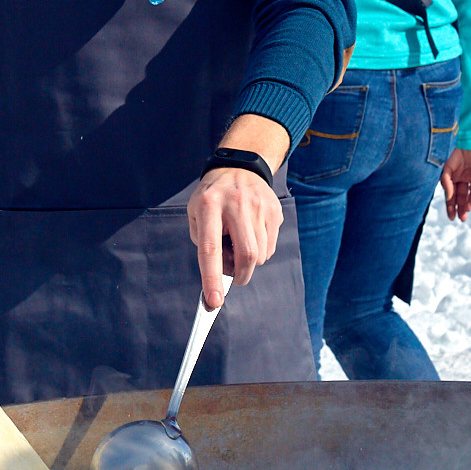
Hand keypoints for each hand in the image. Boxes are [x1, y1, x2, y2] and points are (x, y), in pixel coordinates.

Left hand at [188, 168, 282, 308]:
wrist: (239, 167)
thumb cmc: (212, 197)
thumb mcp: (196, 213)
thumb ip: (205, 243)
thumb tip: (223, 272)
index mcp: (209, 205)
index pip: (210, 249)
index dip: (212, 278)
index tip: (214, 301)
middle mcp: (236, 204)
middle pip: (247, 255)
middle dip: (241, 276)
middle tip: (234, 278)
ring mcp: (259, 206)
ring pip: (261, 254)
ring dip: (250, 262)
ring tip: (239, 245)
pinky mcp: (274, 210)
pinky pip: (271, 246)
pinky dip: (261, 251)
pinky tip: (251, 236)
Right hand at [440, 147, 470, 220]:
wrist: (466, 142)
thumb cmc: (454, 155)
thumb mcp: (446, 171)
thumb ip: (446, 184)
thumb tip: (449, 198)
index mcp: (454, 181)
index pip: (452, 197)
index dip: (451, 207)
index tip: (451, 218)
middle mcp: (464, 181)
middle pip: (463, 199)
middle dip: (462, 209)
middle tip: (462, 218)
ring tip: (467, 208)